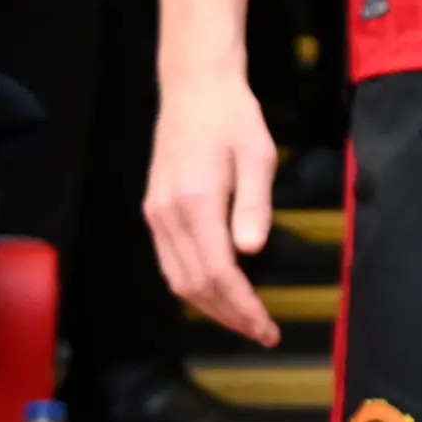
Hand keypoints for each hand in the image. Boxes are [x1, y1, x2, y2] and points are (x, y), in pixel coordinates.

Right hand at [144, 76, 282, 344]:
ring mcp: (155, 214)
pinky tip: (219, 291)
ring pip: (177, 279)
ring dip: (210, 306)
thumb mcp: (258, 155)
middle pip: (193, 285)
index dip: (242, 307)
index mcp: (195, 203)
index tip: (266, 327)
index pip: (217, 273)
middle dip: (228, 316)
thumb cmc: (233, 117)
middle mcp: (167, 215)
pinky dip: (194, 285)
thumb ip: (254, 205)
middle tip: (262, 333)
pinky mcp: (155, 209)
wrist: (194, 88)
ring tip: (244, 320)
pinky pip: (170, 261)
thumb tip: (250, 252)